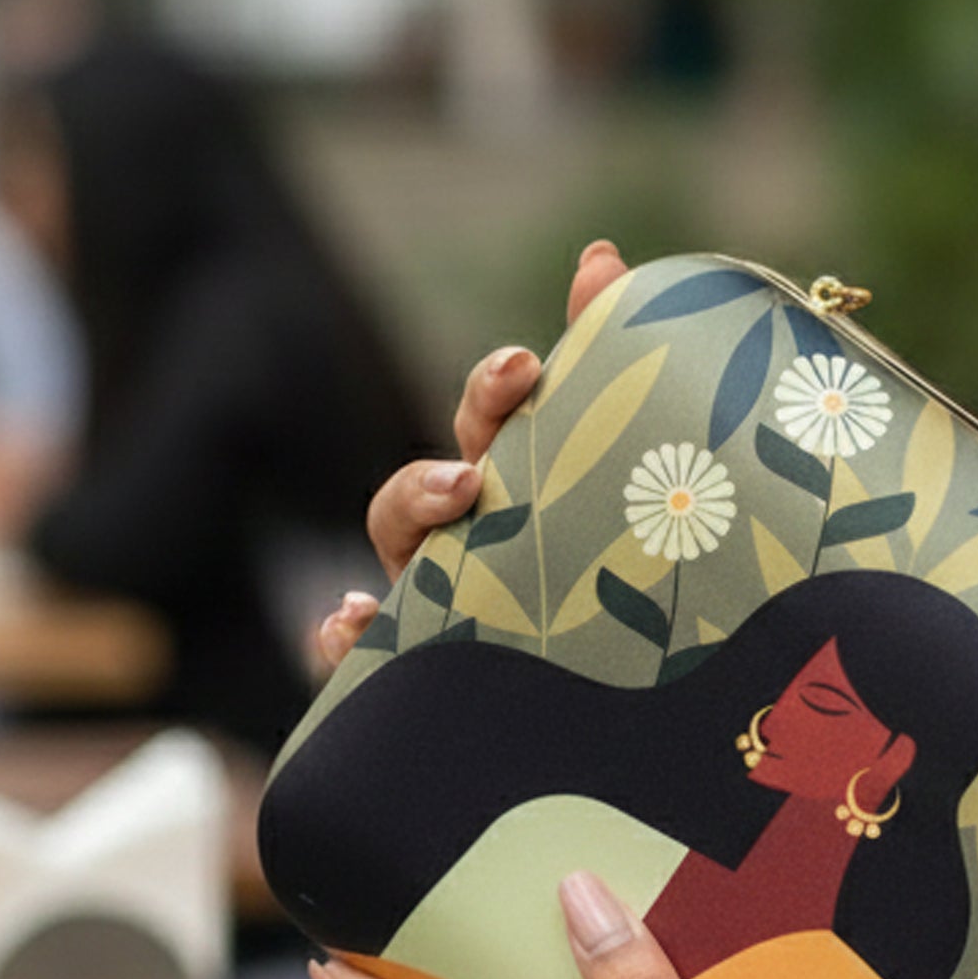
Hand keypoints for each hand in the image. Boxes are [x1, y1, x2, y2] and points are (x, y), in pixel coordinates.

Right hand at [313, 239, 631, 669]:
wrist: (629, 725)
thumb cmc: (626, 590)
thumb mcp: (630, 482)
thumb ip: (617, 369)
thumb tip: (598, 253)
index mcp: (522, 494)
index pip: (495, 424)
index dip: (500, 387)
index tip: (528, 364)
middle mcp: (473, 543)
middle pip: (433, 483)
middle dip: (448, 456)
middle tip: (481, 463)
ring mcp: (440, 605)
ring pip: (397, 551)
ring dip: (410, 514)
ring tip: (452, 499)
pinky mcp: (422, 671)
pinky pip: (360, 655)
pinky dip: (346, 636)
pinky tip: (353, 620)